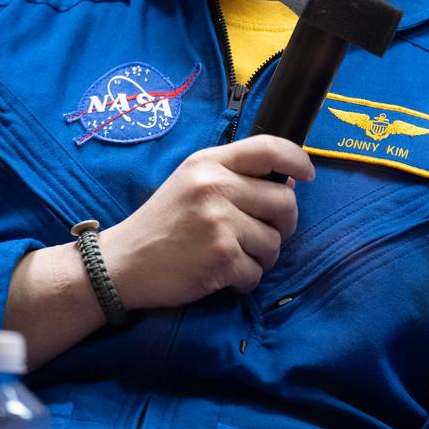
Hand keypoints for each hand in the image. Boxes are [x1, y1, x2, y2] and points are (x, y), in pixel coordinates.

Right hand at [99, 135, 313, 309]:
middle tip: (261, 235)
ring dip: (260, 256)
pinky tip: (221, 275)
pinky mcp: (221, 256)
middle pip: (284, 201)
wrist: (121, 264)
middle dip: (282, 224)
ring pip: (275, 241)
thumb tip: (286, 181)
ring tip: (232, 256)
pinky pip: (257, 272)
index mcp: (208, 163)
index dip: (297, 159)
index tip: (306, 174)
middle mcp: (214, 187)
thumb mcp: (190, 183)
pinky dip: (244, 280)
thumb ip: (232, 175)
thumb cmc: (160, 225)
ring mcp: (218, 221)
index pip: (269, 148)